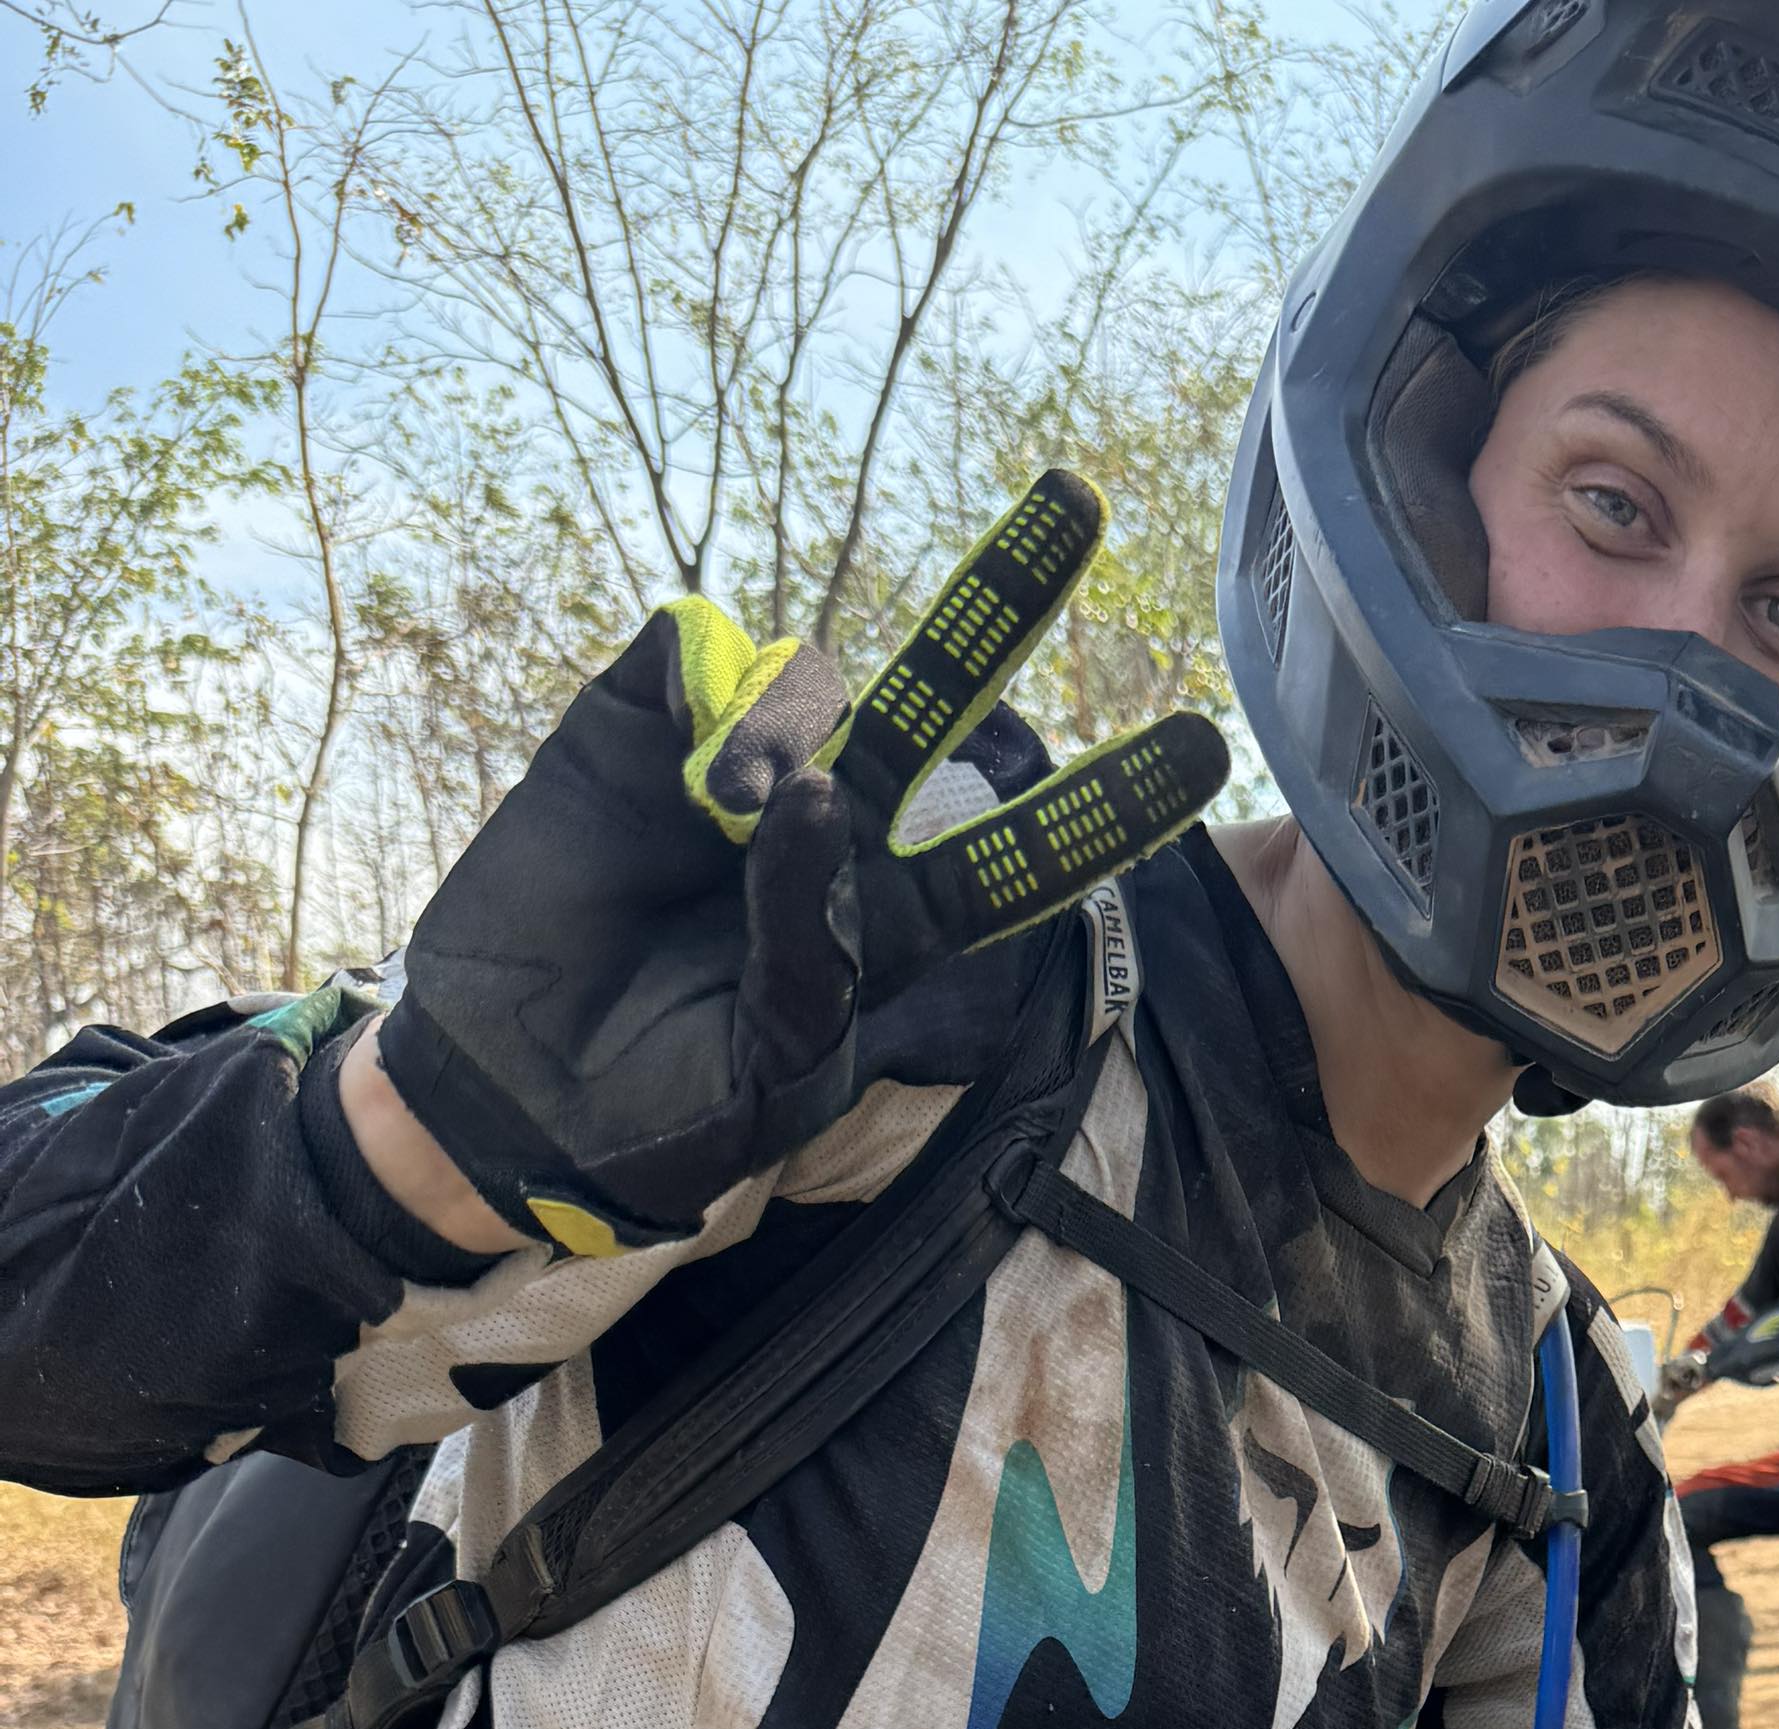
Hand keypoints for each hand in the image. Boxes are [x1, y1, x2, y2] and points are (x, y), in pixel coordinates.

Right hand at [375, 473, 1227, 1259]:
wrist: (507, 1095)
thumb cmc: (658, 1112)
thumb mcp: (761, 1076)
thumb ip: (808, 961)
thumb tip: (819, 801)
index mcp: (888, 921)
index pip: (1019, 851)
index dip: (1106, 803)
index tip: (1204, 744)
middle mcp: (830, 823)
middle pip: (944, 695)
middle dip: (1008, 594)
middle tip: (1076, 499)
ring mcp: (734, 763)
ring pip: (820, 679)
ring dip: (795, 730)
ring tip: (731, 815)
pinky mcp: (636, 723)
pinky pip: (700, 653)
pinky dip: (715, 696)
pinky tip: (691, 774)